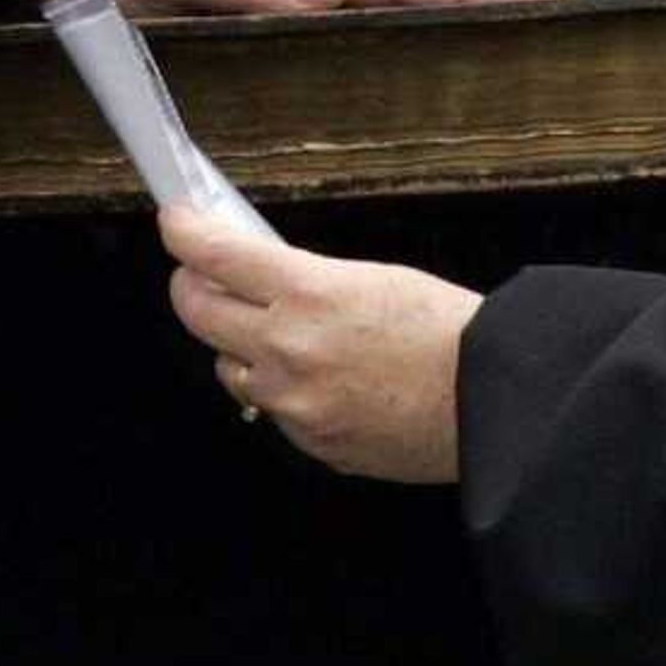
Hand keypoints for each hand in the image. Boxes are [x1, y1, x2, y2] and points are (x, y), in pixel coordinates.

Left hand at [162, 205, 476, 483]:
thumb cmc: (445, 330)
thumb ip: (303, 280)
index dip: (184, 233)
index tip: (175, 223)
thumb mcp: (369, 277)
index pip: (214, 255)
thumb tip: (260, 276)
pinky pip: (272, 409)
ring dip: (237, 346)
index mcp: (307, 293)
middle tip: (199, 274)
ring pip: (227, 367)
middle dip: (191, 287)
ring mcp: (293, 402)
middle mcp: (286, 349)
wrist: (490, 401)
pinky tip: (323, 379)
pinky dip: (282, 389)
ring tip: (278, 334)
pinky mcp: (310, 442)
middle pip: (196, 312)